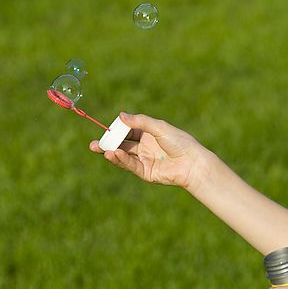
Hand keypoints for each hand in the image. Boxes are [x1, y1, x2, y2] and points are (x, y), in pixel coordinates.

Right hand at [89, 112, 208, 189]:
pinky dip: (121, 160)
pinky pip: (131, 165)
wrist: (193, 162)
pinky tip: (114, 154)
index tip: (107, 129)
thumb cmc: (180, 142)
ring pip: (124, 156)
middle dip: (108, 144)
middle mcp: (145, 146)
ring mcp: (145, 159)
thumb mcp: (159, 127)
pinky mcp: (146, 172)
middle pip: (122, 144)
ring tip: (101, 150)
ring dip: (112, 153)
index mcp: (148, 133)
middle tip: (95, 144)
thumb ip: (140, 122)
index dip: (117, 130)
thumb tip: (121, 116)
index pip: (128, 130)